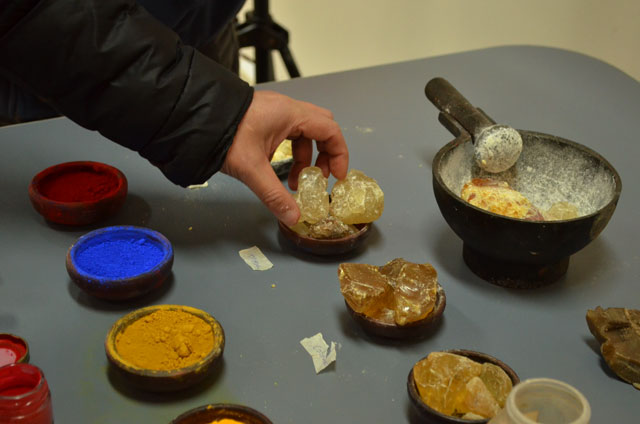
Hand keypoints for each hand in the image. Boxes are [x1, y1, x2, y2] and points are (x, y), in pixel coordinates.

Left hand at [221, 90, 348, 225]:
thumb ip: (274, 194)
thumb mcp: (251, 168)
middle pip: (321, 128)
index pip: (330, 131)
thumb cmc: (223, 133)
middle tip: (320, 176)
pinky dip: (290, 152)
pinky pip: (288, 133)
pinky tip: (278, 169)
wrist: (193, 117)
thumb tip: (293, 216)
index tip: (337, 176)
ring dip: (305, 157)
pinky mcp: (263, 118)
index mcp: (290, 114)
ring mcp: (274, 112)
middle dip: (325, 154)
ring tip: (296, 181)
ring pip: (304, 132)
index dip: (339, 154)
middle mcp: (286, 109)